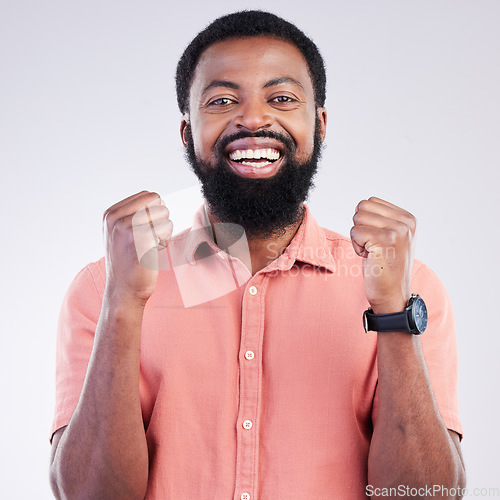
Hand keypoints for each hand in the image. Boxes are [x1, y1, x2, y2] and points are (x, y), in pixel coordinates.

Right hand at [102, 191, 172, 304]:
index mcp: (111, 213)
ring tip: (151, 246)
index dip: (155, 212)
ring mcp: (125, 227)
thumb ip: (133, 214)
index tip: (145, 231)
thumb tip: (158, 198)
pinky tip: (154, 251)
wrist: (124, 290)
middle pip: (157, 201)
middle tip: (151, 239)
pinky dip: (166, 240)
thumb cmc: (129, 262)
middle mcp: (115, 218)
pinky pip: (167, 227)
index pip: (147, 195)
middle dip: (161, 219)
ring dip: (164, 231)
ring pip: (164, 214)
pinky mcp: (140, 238)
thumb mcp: (121, 233)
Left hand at [350, 197, 415, 313]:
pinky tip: (370, 258)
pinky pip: (355, 232)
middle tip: (373, 248)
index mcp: (408, 218)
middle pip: (362, 207)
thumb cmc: (384, 267)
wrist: (392, 295)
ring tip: (373, 252)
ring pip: (358, 218)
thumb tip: (361, 204)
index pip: (370, 202)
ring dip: (358, 238)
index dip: (366, 223)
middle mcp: (406, 222)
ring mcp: (398, 230)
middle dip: (360, 228)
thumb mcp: (390, 237)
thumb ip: (381, 219)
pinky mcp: (386, 239)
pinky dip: (357, 246)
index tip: (378, 242)